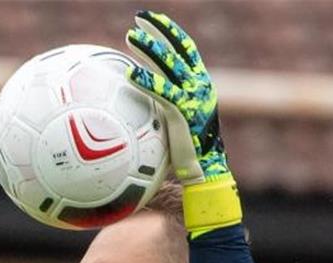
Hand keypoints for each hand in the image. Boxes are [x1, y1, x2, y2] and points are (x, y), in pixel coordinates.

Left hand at [124, 11, 240, 233]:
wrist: (204, 172)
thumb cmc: (187, 154)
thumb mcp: (174, 124)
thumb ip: (161, 109)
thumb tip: (136, 108)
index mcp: (200, 85)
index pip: (186, 50)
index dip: (169, 33)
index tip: (152, 21)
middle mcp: (200, 86)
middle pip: (179, 50)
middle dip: (159, 31)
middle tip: (138, 18)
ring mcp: (193, 98)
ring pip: (169, 65)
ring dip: (149, 49)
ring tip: (129, 38)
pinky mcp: (183, 113)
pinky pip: (161, 92)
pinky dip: (145, 81)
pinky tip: (128, 74)